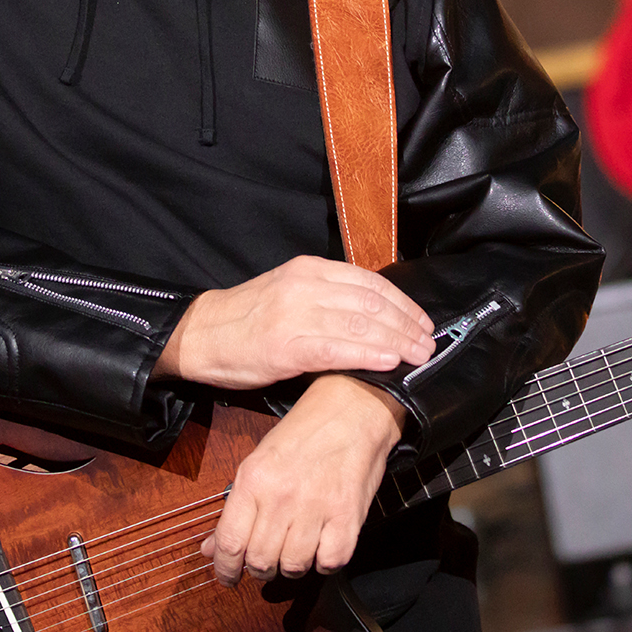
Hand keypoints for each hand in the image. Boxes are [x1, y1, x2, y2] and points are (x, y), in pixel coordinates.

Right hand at [154, 255, 433, 388]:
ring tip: (419, 356)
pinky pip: (337, 348)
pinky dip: (368, 354)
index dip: (402, 303)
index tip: (423, 321)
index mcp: (310, 270)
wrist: (202, 335)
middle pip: (371, 302)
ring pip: (360, 324)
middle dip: (406, 324)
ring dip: (397, 341)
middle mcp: (306, 285)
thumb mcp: (290, 292)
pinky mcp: (286, 344)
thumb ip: (328, 297)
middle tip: (429, 343)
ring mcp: (296, 313)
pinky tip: (389, 362)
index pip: (370, 281)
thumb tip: (374, 315)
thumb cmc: (249, 320)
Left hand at [201, 376, 403, 583]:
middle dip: (260, 568)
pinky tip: (322, 543)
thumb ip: (236, 507)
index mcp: (254, 479)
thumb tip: (210, 547)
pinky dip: (324, 561)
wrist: (352, 408)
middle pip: (260, 561)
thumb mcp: (260, 459)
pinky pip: (328, 563)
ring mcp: (316, 508)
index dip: (225, 569)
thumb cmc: (305, 432)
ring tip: (297, 547)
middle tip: (267, 558)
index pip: (230, 542)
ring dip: (292, 565)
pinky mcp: (347, 517)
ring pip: (293, 567)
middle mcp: (282, 496)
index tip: (228, 578)